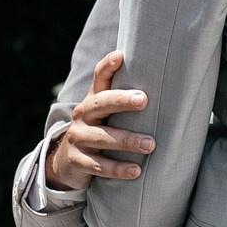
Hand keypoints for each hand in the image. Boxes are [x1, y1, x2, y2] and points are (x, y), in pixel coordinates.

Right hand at [45, 51, 155, 191]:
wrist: (65, 162)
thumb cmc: (98, 131)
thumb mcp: (104, 114)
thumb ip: (122, 99)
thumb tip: (161, 76)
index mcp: (92, 101)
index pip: (98, 79)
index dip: (107, 66)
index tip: (120, 56)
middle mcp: (82, 116)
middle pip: (100, 104)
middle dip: (121, 101)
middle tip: (143, 99)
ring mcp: (78, 139)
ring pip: (102, 138)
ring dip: (127, 141)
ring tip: (150, 144)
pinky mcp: (77, 162)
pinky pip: (99, 166)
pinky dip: (118, 169)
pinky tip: (137, 171)